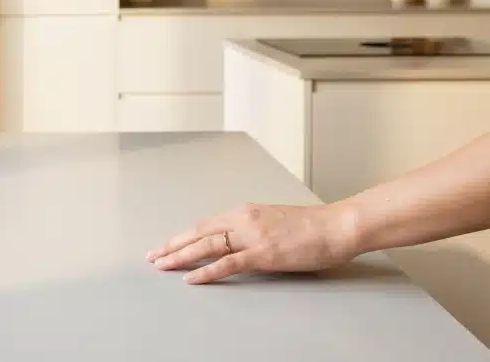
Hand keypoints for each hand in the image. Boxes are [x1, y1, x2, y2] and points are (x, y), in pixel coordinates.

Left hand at [146, 203, 360, 284]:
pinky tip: (191, 279)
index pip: (204, 225)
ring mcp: (252, 236)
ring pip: (207, 246)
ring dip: (181, 256)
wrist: (336, 226)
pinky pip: (228, 264)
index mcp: (244, 211)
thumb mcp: (272, 221)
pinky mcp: (263, 254)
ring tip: (163, 266)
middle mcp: (243, 220)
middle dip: (172, 246)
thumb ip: (251, 229)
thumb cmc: (310, 226)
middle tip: (153, 257)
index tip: (164, 245)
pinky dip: (206, 271)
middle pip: (198, 233)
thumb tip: (234, 242)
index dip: (181, 236)